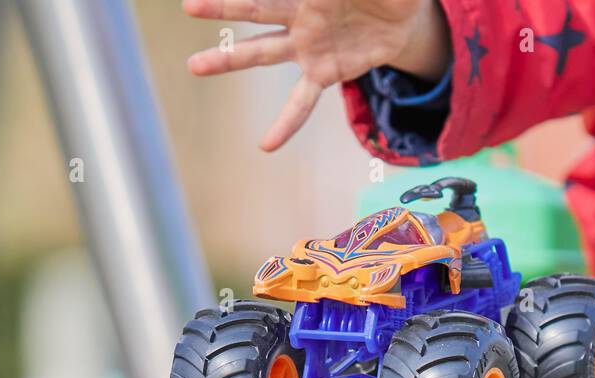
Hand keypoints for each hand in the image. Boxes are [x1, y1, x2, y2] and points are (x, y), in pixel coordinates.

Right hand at [184, 0, 449, 150]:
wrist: (404, 16)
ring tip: (193, 66)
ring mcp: (309, 46)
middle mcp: (303, 15)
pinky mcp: (325, 73)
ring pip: (263, 52)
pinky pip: (301, 102)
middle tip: (189, 6)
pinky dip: (286, 124)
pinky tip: (267, 145)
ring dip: (230, 58)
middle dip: (225, 8)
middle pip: (259, 10)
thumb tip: (331, 0)